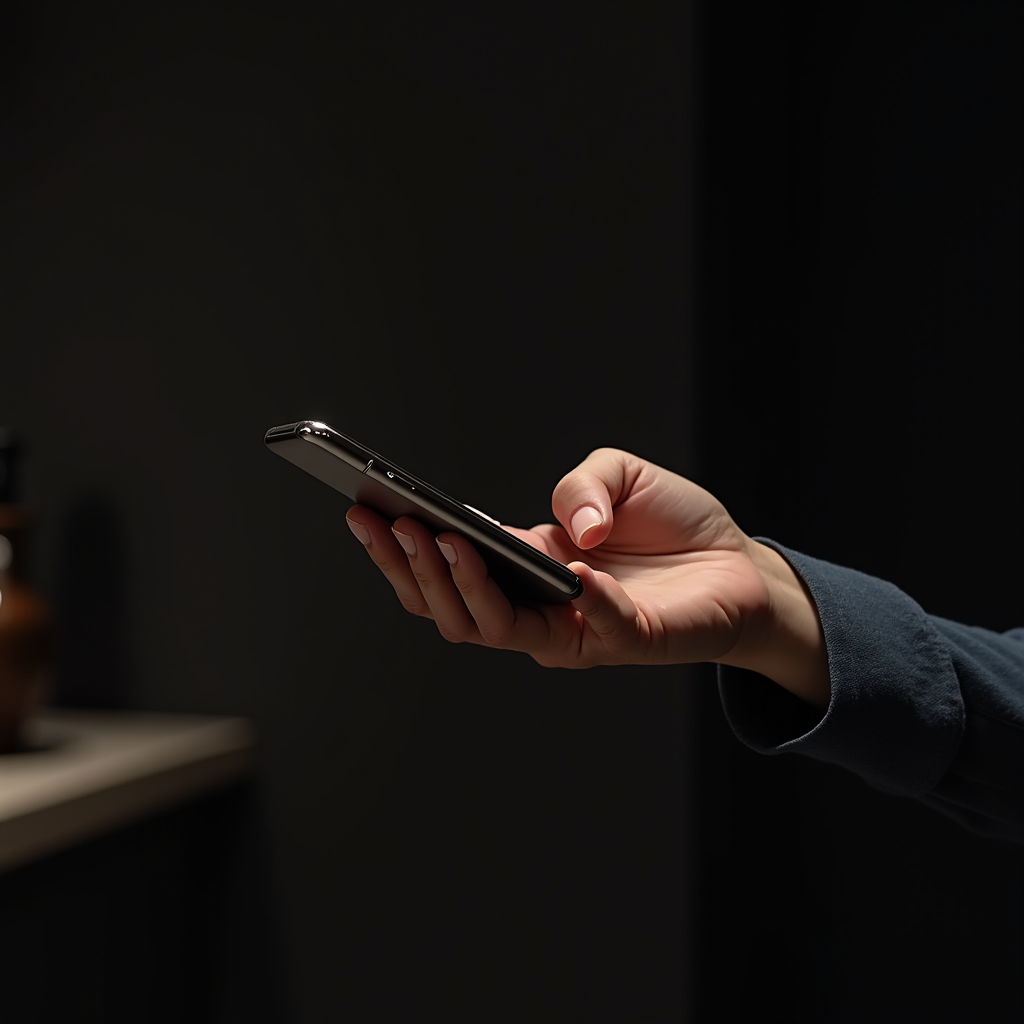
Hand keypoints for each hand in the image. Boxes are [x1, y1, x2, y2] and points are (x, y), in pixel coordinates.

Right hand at [346, 448, 828, 706]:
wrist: (741, 564)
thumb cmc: (671, 523)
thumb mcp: (619, 476)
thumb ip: (582, 485)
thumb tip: (567, 530)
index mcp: (520, 568)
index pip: (443, 570)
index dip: (398, 546)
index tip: (359, 506)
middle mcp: (535, 607)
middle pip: (449, 608)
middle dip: (411, 567)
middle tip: (386, 522)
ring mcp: (576, 631)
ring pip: (495, 629)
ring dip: (464, 588)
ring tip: (442, 540)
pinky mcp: (627, 642)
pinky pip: (597, 631)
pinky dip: (585, 605)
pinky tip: (574, 571)